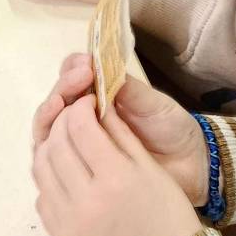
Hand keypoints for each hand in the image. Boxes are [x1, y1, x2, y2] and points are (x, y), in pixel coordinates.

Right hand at [32, 55, 208, 204]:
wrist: (188, 166)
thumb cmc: (170, 130)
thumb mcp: (152, 104)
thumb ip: (125, 88)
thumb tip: (97, 67)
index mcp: (99, 94)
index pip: (71, 75)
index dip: (72, 68)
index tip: (86, 67)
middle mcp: (83, 117)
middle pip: (56, 100)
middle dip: (62, 88)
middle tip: (77, 82)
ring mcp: (78, 144)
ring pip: (48, 127)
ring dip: (49, 114)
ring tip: (60, 104)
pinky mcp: (79, 169)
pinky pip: (53, 159)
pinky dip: (48, 147)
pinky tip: (55, 141)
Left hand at [32, 95, 202, 235]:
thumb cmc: (167, 213)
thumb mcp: (149, 168)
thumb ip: (119, 133)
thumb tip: (96, 104)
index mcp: (114, 178)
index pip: (80, 127)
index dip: (80, 107)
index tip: (87, 103)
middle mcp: (85, 200)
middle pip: (55, 145)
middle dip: (62, 122)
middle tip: (74, 118)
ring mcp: (68, 222)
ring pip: (40, 169)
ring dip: (50, 147)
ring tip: (67, 142)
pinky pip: (42, 196)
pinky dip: (50, 178)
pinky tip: (67, 174)